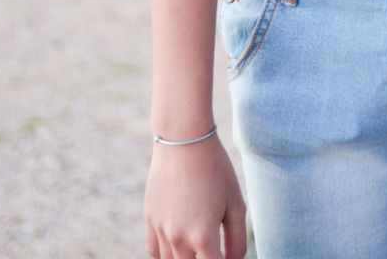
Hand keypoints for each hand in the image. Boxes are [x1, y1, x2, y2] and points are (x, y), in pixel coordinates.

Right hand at [145, 134, 247, 258]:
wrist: (183, 139)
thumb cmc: (215, 169)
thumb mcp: (235, 202)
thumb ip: (237, 239)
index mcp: (203, 236)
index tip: (227, 256)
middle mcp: (178, 239)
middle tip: (213, 248)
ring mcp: (161, 230)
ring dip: (185, 258)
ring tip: (198, 245)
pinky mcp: (149, 219)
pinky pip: (154, 251)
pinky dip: (166, 253)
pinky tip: (178, 243)